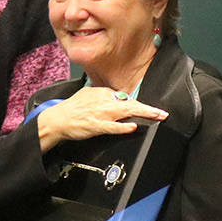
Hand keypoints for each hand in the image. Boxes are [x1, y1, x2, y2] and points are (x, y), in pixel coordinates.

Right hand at [36, 87, 166, 151]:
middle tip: (162, 113)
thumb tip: (119, 97)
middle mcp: (105, 102)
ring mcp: (102, 114)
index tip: (153, 109)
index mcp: (104, 93)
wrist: (58, 119)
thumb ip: (105, 95)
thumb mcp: (90, 94)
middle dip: (149, 108)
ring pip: (126, 113)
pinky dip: (123, 126)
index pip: (127, 98)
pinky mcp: (97, 126)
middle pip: (131, 104)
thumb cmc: (73, 108)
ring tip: (157, 116)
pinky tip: (133, 126)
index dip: (141, 104)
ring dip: (143, 114)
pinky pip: (112, 127)